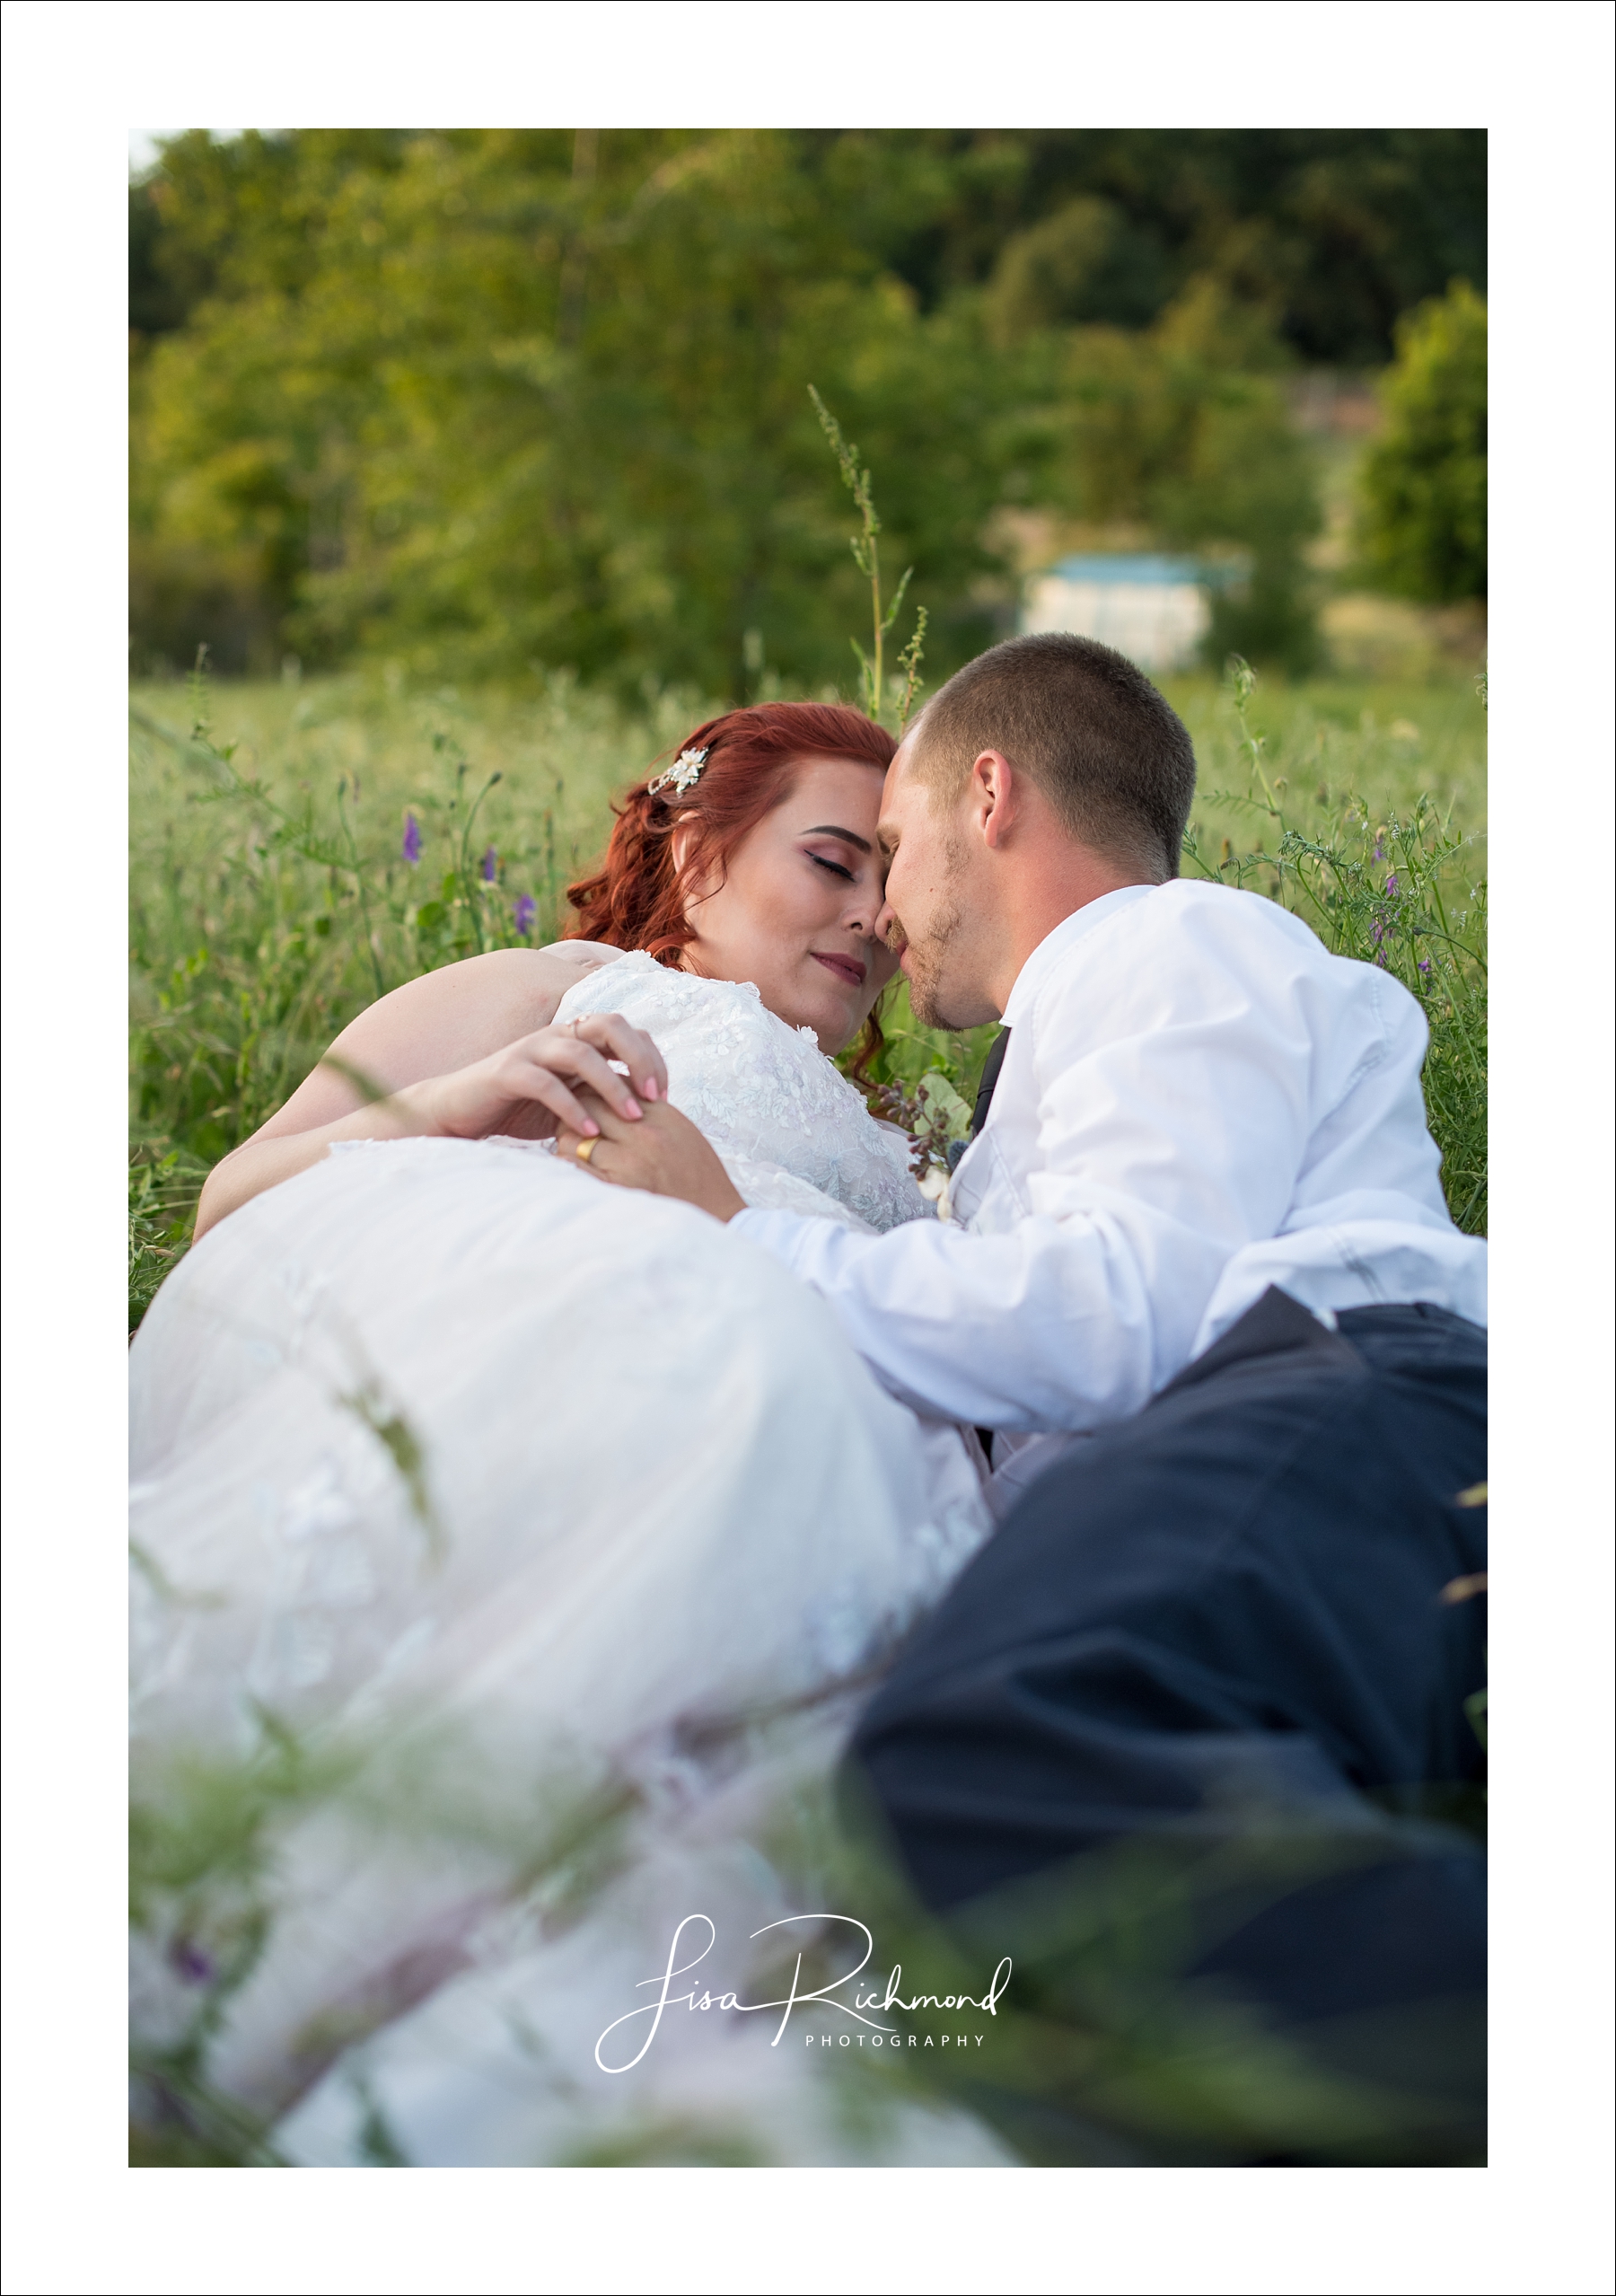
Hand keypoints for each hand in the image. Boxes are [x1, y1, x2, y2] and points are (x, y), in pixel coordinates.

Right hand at [404, 1014, 668, 1143]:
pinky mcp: (506, 1072)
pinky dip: (572, 1109)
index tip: (665, 1095)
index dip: (652, 1057)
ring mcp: (530, 1050)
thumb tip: (652, 1109)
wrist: (458, 1112)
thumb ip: (601, 1093)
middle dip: (640, 1057)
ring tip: (632, 1117)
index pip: (627, 1030)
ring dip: (612, 1084)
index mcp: (575, 1037)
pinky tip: (590, 1134)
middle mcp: (555, 1036)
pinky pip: (545, 1084)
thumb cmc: (520, 1108)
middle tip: (657, 1096)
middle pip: (609, 1024)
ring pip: (580, 1052)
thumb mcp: (570, 1099)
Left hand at [555, 1090, 745, 1221]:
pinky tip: (570, 1171)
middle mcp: (643, 1134)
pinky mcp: (617, 1190)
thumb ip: (647, 1110)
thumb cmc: (697, 1173)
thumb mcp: (679, 1129)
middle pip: (587, 1106)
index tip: (588, 1101)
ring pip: (573, 1138)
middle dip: (574, 1111)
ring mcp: (629, 1163)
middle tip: (570, 1123)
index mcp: (660, 1115)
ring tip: (574, 1150)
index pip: (611, 1086)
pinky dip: (566, 1168)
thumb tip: (614, 1094)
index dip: (593, 1090)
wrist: (717, 1214)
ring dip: (567, 1141)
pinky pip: (574, 1170)